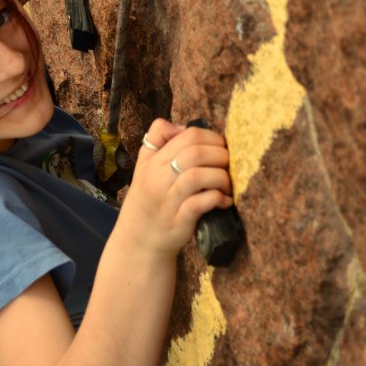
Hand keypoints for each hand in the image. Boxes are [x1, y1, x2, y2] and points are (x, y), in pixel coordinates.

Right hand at [116, 119, 231, 257]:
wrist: (138, 239)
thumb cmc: (148, 199)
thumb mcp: (144, 165)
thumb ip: (158, 140)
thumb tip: (181, 126)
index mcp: (153, 160)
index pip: (187, 136)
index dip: (211, 137)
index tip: (220, 148)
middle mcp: (157, 178)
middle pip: (195, 152)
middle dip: (220, 156)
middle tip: (228, 165)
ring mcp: (167, 200)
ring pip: (198, 176)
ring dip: (221, 177)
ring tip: (226, 184)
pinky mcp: (178, 221)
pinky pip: (200, 203)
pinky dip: (217, 199)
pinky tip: (223, 201)